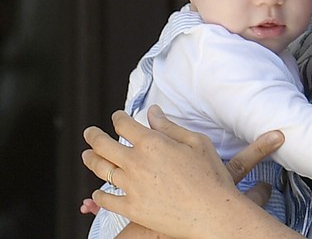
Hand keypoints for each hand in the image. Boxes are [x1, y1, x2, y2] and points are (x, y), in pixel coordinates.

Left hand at [81, 105, 284, 237]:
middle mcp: (136, 163)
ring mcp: (131, 187)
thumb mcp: (196, 142)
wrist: (212, 212)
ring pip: (101, 170)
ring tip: (87, 156)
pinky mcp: (131, 208)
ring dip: (91, 160)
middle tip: (90, 133)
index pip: (124, 125)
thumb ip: (170, 127)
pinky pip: (106, 200)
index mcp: (152, 143)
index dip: (117, 118)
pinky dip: (99, 196)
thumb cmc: (210, 175)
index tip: (116, 117)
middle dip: (93, 136)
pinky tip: (98, 193)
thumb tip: (153, 112)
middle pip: (103, 145)